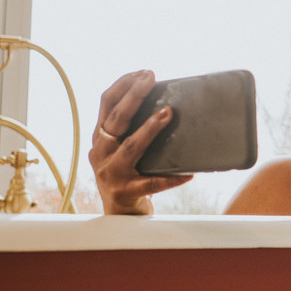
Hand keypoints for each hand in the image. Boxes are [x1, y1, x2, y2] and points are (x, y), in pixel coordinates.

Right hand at [89, 70, 192, 213]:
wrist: (120, 217)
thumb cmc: (130, 176)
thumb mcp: (124, 150)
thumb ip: (134, 130)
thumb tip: (169, 106)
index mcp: (101, 138)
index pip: (106, 104)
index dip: (122, 85)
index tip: (141, 72)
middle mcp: (101, 153)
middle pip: (116, 120)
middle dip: (133, 96)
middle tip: (150, 78)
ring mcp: (112, 174)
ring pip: (131, 147)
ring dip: (150, 129)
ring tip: (168, 113)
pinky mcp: (127, 192)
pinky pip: (153, 184)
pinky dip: (171, 178)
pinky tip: (188, 173)